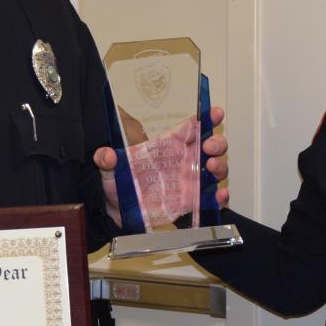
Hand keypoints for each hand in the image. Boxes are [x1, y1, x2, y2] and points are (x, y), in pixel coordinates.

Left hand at [93, 106, 229, 226]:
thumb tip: (106, 155)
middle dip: (217, 142)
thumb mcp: (109, 170)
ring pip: (215, 169)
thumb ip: (107, 160)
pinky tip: (219, 195)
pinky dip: (219, 197)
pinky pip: (210, 198)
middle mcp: (182, 161)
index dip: (207, 118)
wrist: (118, 212)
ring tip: (211, 167)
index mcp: (168, 146)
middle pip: (209, 145)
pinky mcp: (190, 202)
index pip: (191, 127)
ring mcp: (189, 182)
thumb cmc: (118, 184)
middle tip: (209, 146)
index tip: (216, 113)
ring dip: (219, 166)